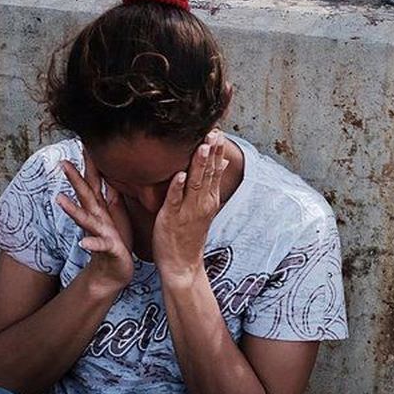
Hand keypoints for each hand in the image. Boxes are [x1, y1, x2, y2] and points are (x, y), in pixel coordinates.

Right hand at [55, 148, 134, 296]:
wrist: (114, 271)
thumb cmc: (115, 240)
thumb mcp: (116, 213)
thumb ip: (110, 193)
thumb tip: (109, 172)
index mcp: (101, 207)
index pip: (94, 181)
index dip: (90, 162)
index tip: (85, 142)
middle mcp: (96, 217)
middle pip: (84, 195)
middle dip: (74, 179)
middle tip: (62, 162)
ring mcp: (99, 233)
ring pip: (84, 219)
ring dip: (72, 210)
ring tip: (59, 200)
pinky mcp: (107, 249)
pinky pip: (98, 246)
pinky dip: (91, 244)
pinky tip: (83, 244)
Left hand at [153, 131, 228, 287]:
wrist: (183, 264)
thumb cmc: (189, 234)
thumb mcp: (205, 207)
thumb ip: (210, 184)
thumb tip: (221, 162)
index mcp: (209, 198)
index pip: (216, 169)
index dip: (217, 149)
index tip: (217, 129)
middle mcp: (202, 202)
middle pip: (209, 172)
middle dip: (212, 151)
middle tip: (214, 130)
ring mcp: (188, 210)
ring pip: (195, 183)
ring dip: (199, 164)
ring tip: (202, 145)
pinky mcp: (172, 218)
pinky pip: (175, 200)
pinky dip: (178, 187)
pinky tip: (180, 174)